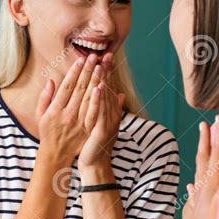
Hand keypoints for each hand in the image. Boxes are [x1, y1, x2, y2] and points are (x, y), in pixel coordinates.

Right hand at [36, 54, 101, 165]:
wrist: (56, 155)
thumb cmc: (47, 132)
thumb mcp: (40, 115)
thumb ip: (45, 98)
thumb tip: (50, 80)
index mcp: (55, 109)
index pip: (67, 86)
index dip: (74, 72)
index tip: (81, 59)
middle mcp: (67, 114)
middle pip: (80, 89)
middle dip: (87, 71)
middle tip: (94, 57)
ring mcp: (78, 122)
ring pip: (89, 98)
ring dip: (96, 80)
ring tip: (101, 66)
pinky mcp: (87, 128)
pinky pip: (95, 112)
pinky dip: (99, 99)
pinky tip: (104, 87)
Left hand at [77, 53, 124, 170]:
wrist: (95, 165)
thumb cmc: (96, 144)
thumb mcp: (104, 123)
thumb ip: (112, 108)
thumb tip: (122, 94)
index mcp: (110, 112)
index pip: (109, 87)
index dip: (108, 72)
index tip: (106, 56)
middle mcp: (111, 115)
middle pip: (108, 89)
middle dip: (106, 71)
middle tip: (105, 54)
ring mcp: (107, 122)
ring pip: (104, 98)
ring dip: (102, 81)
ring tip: (100, 65)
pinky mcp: (102, 130)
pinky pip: (99, 112)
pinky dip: (99, 99)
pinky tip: (98, 87)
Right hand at [182, 116, 218, 218]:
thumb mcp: (190, 211)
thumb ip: (191, 197)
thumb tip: (189, 186)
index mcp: (200, 184)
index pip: (202, 157)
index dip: (204, 140)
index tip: (206, 124)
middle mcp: (206, 184)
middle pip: (210, 154)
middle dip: (214, 135)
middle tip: (218, 116)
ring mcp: (214, 190)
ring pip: (218, 162)